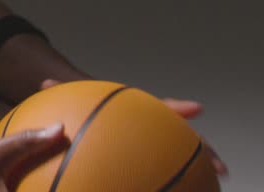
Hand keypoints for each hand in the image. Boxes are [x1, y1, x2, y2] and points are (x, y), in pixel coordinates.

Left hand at [39, 80, 228, 177]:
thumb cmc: (83, 105)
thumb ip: (62, 91)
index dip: (178, 107)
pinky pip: (160, 170)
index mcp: (137, 110)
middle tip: (219, 166)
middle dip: (202, 150)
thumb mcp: (73, 97)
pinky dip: (171, 180)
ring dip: (197, 171)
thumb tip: (43, 82)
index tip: (197, 108)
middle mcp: (150, 126)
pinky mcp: (144, 159)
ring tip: (212, 187)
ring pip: (179, 156)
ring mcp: (150, 142)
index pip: (161, 106)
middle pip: (182, 137)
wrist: (86, 112)